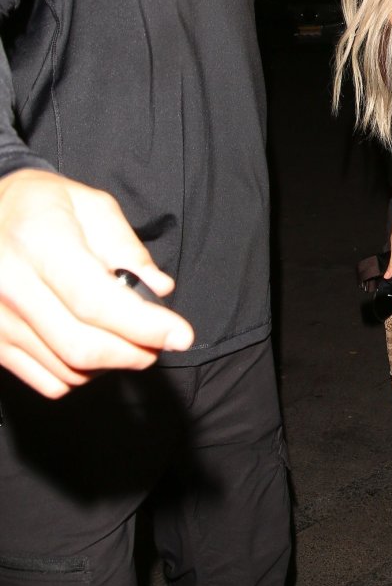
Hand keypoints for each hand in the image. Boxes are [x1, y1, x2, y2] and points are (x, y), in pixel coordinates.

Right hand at [0, 169, 194, 397]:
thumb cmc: (41, 205)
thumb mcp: (91, 205)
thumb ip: (127, 247)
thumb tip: (158, 289)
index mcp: (36, 241)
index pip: (95, 301)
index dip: (144, 325)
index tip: (180, 335)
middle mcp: (8, 284)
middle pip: (82, 346)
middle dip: (134, 352)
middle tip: (159, 341)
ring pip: (68, 371)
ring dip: (111, 364)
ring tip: (126, 337)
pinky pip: (49, 381)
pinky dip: (81, 375)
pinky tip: (91, 346)